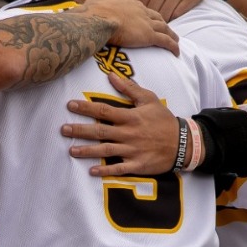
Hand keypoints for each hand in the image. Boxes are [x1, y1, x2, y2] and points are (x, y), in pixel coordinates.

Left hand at [62, 71, 182, 176]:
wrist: (183, 142)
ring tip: (71, 150)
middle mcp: (128, 134)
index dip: (86, 108)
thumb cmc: (164, 120)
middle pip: (100, 131)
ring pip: (106, 150)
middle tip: (63, 129)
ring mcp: (132, 150)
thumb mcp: (149, 100)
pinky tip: (91, 171)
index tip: (70, 105)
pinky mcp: (137, 165)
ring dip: (87, 151)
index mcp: (130, 117)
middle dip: (80, 130)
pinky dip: (105, 170)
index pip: (104, 110)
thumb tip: (111, 75)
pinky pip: (119, 169)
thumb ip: (129, 89)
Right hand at [77, 0, 178, 53]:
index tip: (145, 19)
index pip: (139, 8)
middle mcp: (139, 10)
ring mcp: (146, 22)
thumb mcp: (91, 5)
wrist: (97, 18)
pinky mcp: (149, 35)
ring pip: (164, 27)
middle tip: (166, 28)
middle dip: (161, 22)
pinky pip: (165, 41)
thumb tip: (81, 8)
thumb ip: (90, 7)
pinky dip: (172, 46)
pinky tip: (177, 51)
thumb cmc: (90, 13)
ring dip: (171, 33)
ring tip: (175, 39)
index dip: (144, 14)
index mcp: (126, 2)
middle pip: (155, 16)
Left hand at [137, 0, 216, 20]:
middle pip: (154, 11)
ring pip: (166, 14)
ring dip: (165, 21)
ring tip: (163, 24)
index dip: (144, 14)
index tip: (146, 18)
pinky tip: (173, 17)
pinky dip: (175, 18)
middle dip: (154, 20)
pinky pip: (178, 13)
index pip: (143, 4)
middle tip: (155, 26)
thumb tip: (136, 9)